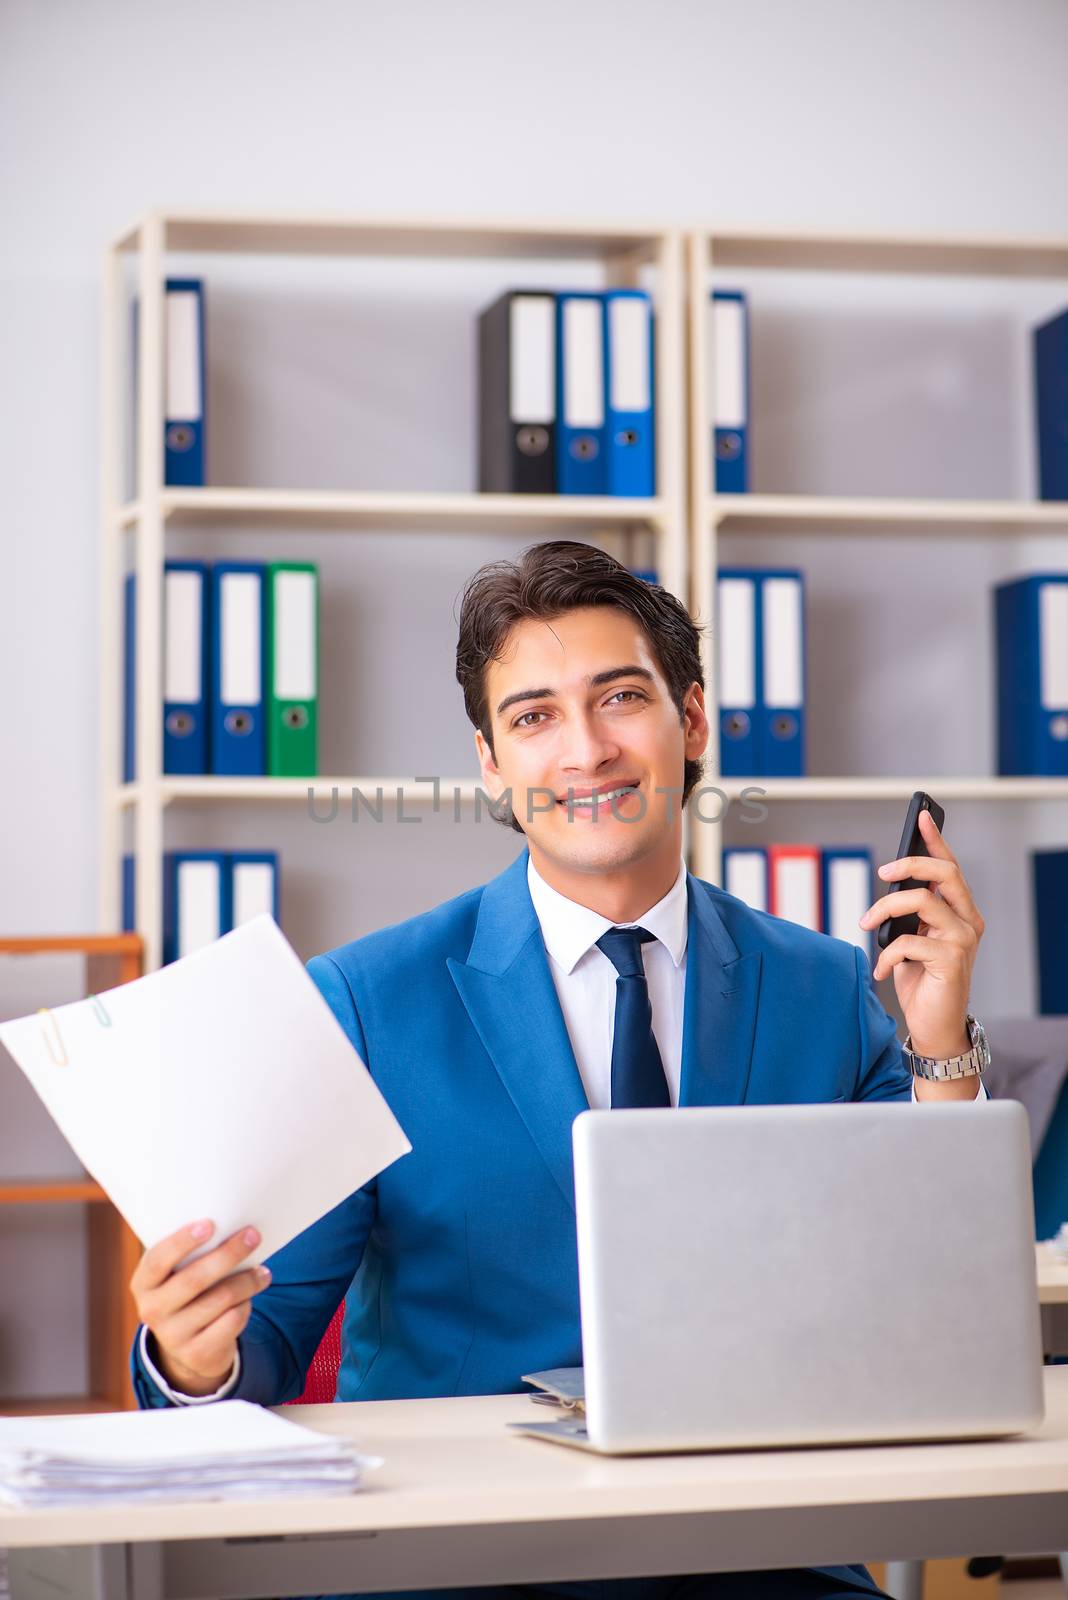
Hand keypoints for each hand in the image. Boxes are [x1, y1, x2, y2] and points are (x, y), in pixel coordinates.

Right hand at [130, 1220, 270, 1396]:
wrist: (187, 1346)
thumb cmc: (188, 1293)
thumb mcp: (177, 1276)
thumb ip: (192, 1255)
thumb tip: (234, 1229)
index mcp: (143, 1284)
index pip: (158, 1260)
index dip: (182, 1241)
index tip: (210, 1224)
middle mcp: (152, 1310)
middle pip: (194, 1278)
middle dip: (228, 1254)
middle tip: (253, 1236)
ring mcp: (172, 1336)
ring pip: (220, 1299)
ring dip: (248, 1281)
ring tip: (263, 1272)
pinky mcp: (196, 1354)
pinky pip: (231, 1321)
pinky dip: (245, 1305)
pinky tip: (249, 1299)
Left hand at [858, 807, 984, 1057]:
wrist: (934, 1025)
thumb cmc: (921, 980)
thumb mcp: (913, 939)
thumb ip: (910, 914)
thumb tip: (891, 885)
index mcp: (959, 913)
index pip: (949, 868)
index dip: (936, 840)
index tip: (922, 816)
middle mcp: (968, 922)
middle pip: (943, 874)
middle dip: (909, 865)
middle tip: (882, 873)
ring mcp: (963, 941)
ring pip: (922, 902)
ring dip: (885, 909)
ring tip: (866, 925)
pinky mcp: (952, 961)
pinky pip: (909, 942)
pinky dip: (887, 954)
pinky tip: (882, 970)